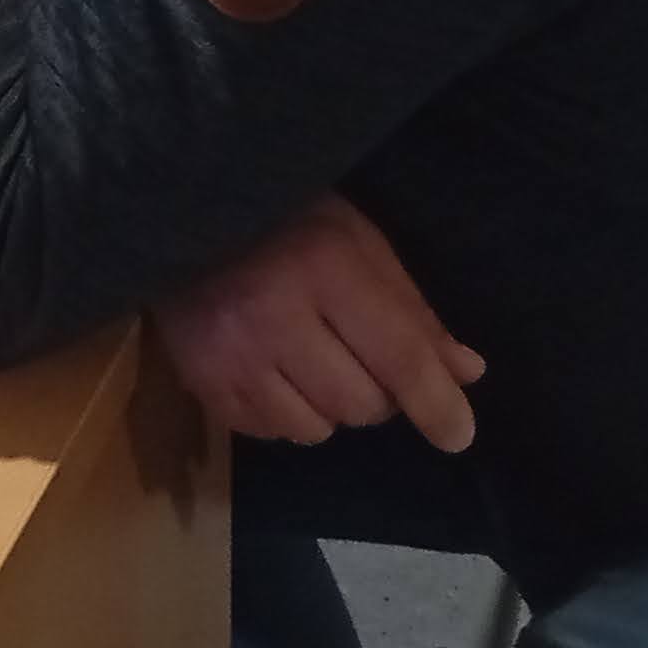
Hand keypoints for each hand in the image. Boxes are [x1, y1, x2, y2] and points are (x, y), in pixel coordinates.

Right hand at [154, 195, 486, 451]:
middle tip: (360, 356)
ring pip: (316, 430)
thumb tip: (465, 373)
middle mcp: (275, 316)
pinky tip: (273, 370)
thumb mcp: (356, 241)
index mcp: (325, 265)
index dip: (437, 403)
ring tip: (310, 359)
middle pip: (361, 404)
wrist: (183, 213)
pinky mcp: (201, 383)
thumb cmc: (283, 218)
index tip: (459, 434)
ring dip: (328, 407)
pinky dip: (285, 414)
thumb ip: (410, 309)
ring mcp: (231, 355)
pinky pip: (270, 434)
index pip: (398, 356)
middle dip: (376, 393)